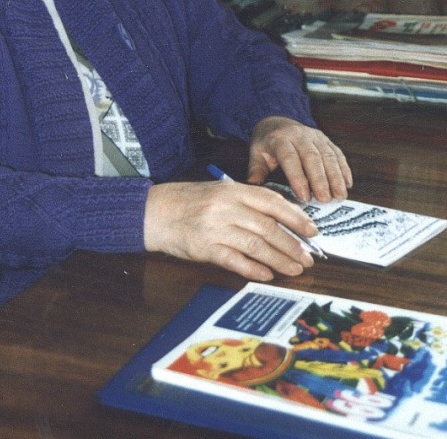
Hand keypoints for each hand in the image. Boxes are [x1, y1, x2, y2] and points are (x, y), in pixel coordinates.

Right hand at [144, 179, 318, 281]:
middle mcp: (226, 207)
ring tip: (294, 268)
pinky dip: (253, 269)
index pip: (271, 201)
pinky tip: (267, 275)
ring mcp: (216, 228)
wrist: (154, 212)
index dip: (295, 216)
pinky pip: (236, 261)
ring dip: (279, 259)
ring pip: (256, 245)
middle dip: (292, 244)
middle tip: (308, 257)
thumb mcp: (217, 192)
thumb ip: (245, 203)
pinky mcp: (205, 248)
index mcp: (231, 190)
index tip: (312, 229)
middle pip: (268, 227)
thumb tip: (279, 221)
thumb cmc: (187, 202)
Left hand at [247, 116, 352, 203]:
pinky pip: (337, 153)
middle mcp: (299, 135)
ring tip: (339, 196)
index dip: (298, 178)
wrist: (276, 120)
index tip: (304, 197)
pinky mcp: (325, 139)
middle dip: (320, 180)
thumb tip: (253, 188)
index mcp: (280, 139)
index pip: (290, 158)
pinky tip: (347, 184)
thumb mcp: (256, 153)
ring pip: (328, 156)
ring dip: (335, 177)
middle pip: (312, 157)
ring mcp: (314, 136)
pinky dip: (344, 169)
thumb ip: (256, 170)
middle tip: (325, 200)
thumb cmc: (267, 142)